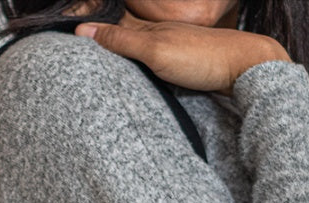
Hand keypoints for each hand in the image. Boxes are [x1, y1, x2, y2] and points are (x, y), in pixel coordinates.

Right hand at [74, 10, 290, 95]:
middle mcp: (157, 35)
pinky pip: (149, 62)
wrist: (245, 68)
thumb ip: (121, 41)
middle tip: (72, 41)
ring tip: (94, 55)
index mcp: (147, 28)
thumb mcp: (156, 50)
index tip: (63, 30)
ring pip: (135, 48)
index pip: (109, 26)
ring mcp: (170, 49)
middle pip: (120, 35)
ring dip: (117, 50)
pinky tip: (133, 71)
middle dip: (99, 37)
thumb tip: (82, 31)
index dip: (88, 27)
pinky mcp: (181, 65)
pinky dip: (135, 63)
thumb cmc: (203, 59)